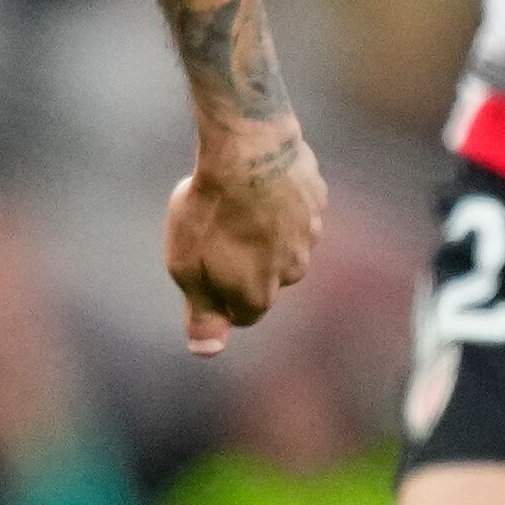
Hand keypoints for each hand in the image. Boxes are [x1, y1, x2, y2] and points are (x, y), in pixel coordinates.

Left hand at [164, 124, 324, 357]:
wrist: (248, 152)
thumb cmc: (210, 211)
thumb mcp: (187, 268)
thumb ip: (201, 314)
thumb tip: (206, 352)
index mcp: (259, 294)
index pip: (240, 314)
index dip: (218, 295)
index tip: (203, 268)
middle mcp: (293, 272)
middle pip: (265, 278)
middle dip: (243, 262)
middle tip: (214, 231)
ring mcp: (311, 235)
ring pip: (284, 244)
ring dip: (263, 230)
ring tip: (234, 203)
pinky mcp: (317, 201)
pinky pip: (295, 210)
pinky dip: (278, 201)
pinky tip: (256, 183)